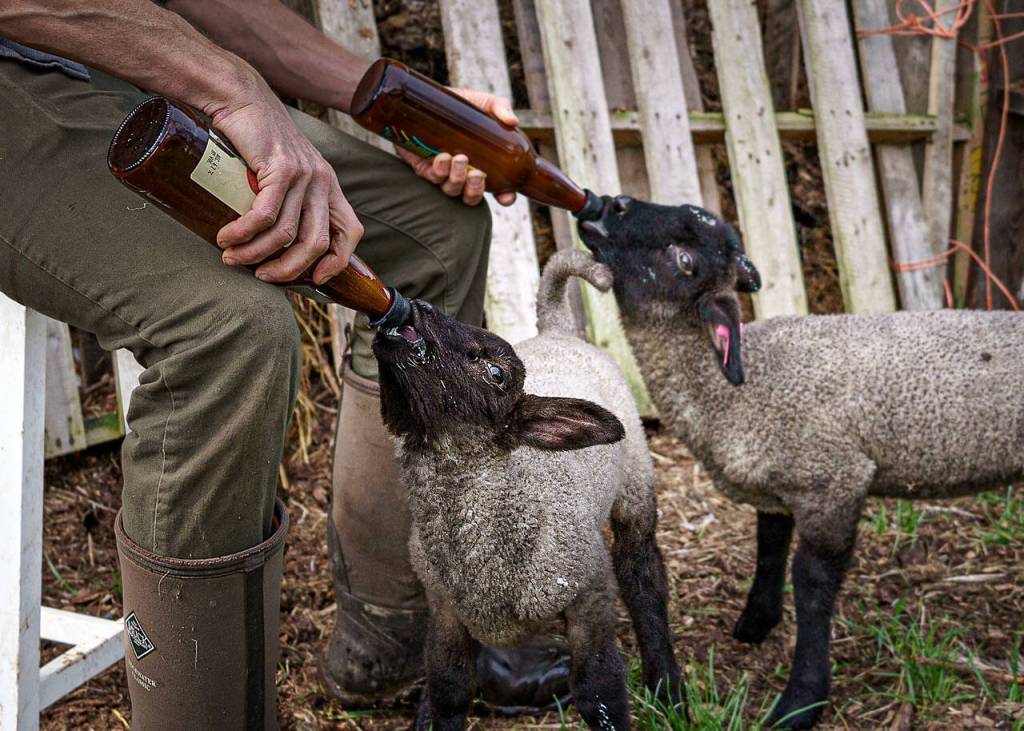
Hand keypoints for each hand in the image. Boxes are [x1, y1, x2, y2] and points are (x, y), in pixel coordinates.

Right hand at [207, 74, 362, 284]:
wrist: (240, 97)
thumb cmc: (256, 139)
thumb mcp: (285, 172)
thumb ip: (290, 201)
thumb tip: (276, 244)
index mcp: (330, 185)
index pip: (351, 232)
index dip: (338, 261)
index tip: (314, 279)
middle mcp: (323, 181)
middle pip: (317, 243)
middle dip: (288, 269)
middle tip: (261, 276)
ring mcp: (304, 175)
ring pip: (286, 234)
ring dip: (256, 254)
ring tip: (232, 257)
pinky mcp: (280, 168)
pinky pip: (265, 216)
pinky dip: (243, 233)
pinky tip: (226, 238)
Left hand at [395, 88, 518, 207]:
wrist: (429, 97)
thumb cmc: (461, 104)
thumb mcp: (485, 103)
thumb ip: (501, 109)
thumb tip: (513, 121)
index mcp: (485, 164)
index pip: (499, 190)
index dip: (505, 197)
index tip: (506, 197)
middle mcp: (464, 173)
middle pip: (471, 197)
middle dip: (474, 190)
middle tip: (477, 173)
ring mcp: (444, 173)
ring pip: (451, 190)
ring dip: (457, 179)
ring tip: (460, 158)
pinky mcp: (424, 166)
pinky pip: (431, 178)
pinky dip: (439, 171)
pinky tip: (443, 157)